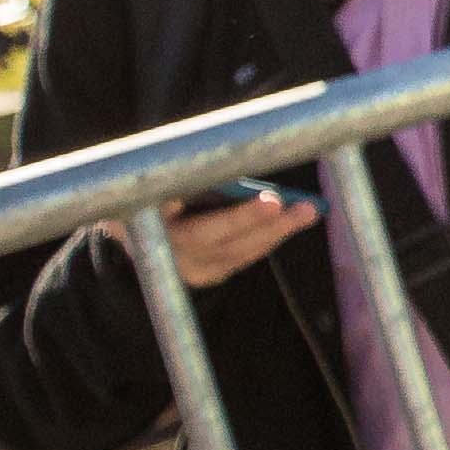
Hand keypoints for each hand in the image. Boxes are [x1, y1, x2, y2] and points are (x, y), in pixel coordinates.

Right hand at [163, 189, 316, 290]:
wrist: (141, 225)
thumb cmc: (156, 192)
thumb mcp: (168, 184)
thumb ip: (197, 183)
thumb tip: (245, 174)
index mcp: (158, 231)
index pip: (204, 230)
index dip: (242, 217)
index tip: (274, 201)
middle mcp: (174, 259)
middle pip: (230, 246)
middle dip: (272, 225)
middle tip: (306, 208)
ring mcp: (192, 271)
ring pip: (241, 254)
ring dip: (277, 232)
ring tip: (308, 211)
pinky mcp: (207, 274)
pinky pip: (242, 257)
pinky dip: (265, 238)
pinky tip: (290, 222)